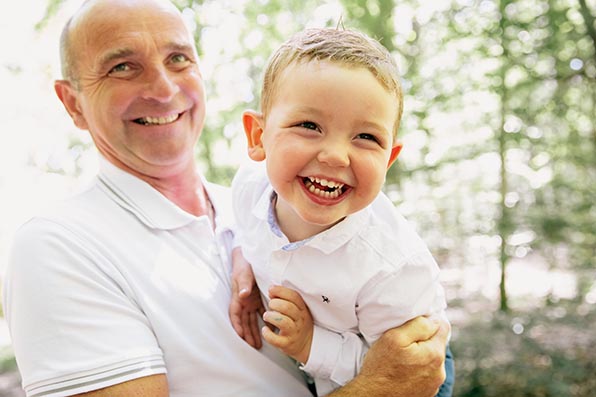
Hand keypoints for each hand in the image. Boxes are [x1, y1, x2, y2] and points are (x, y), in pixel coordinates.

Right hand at [229, 247, 264, 348]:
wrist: (251, 256)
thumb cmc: (245, 264)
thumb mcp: (244, 272)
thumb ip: (244, 283)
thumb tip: (243, 295)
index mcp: (237, 296)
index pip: (235, 314)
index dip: (237, 325)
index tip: (241, 336)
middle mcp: (243, 301)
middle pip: (244, 321)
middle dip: (247, 334)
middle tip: (253, 346)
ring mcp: (251, 301)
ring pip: (251, 320)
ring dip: (254, 331)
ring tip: (259, 344)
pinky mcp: (258, 299)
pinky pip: (261, 313)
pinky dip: (265, 321)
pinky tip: (270, 330)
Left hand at [262, 285, 313, 363]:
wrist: (307, 344)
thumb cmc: (298, 323)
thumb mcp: (297, 309)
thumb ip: (286, 299)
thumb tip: (272, 290)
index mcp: (302, 309)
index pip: (294, 296)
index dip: (281, 291)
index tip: (271, 289)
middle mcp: (300, 320)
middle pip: (288, 308)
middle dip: (275, 303)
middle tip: (270, 304)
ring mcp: (294, 332)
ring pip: (283, 322)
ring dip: (271, 316)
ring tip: (266, 315)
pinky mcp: (287, 344)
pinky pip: (275, 339)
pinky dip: (267, 334)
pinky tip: (265, 329)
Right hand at [329, 316, 448, 396]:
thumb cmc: (381, 367)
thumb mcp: (395, 337)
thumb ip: (419, 325)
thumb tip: (434, 319)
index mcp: (435, 354)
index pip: (442, 326)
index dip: (427, 322)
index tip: (412, 325)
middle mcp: (439, 371)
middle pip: (436, 344)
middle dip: (423, 339)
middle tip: (403, 342)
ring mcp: (434, 384)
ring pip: (431, 359)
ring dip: (420, 354)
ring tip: (401, 357)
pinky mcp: (427, 392)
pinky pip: (426, 373)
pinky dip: (417, 368)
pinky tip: (403, 370)